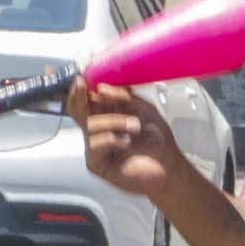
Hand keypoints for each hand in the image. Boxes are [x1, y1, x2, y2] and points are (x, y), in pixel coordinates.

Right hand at [72, 83, 186, 202]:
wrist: (168, 166)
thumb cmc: (157, 141)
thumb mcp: (144, 109)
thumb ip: (123, 97)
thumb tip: (101, 88)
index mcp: (108, 113)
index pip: (86, 98)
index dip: (81, 88)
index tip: (81, 79)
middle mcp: (99, 128)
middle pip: (76, 110)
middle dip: (79, 97)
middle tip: (83, 87)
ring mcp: (95, 146)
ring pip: (90, 125)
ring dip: (114, 121)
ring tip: (135, 126)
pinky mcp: (96, 163)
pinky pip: (94, 146)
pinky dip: (112, 140)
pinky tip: (126, 142)